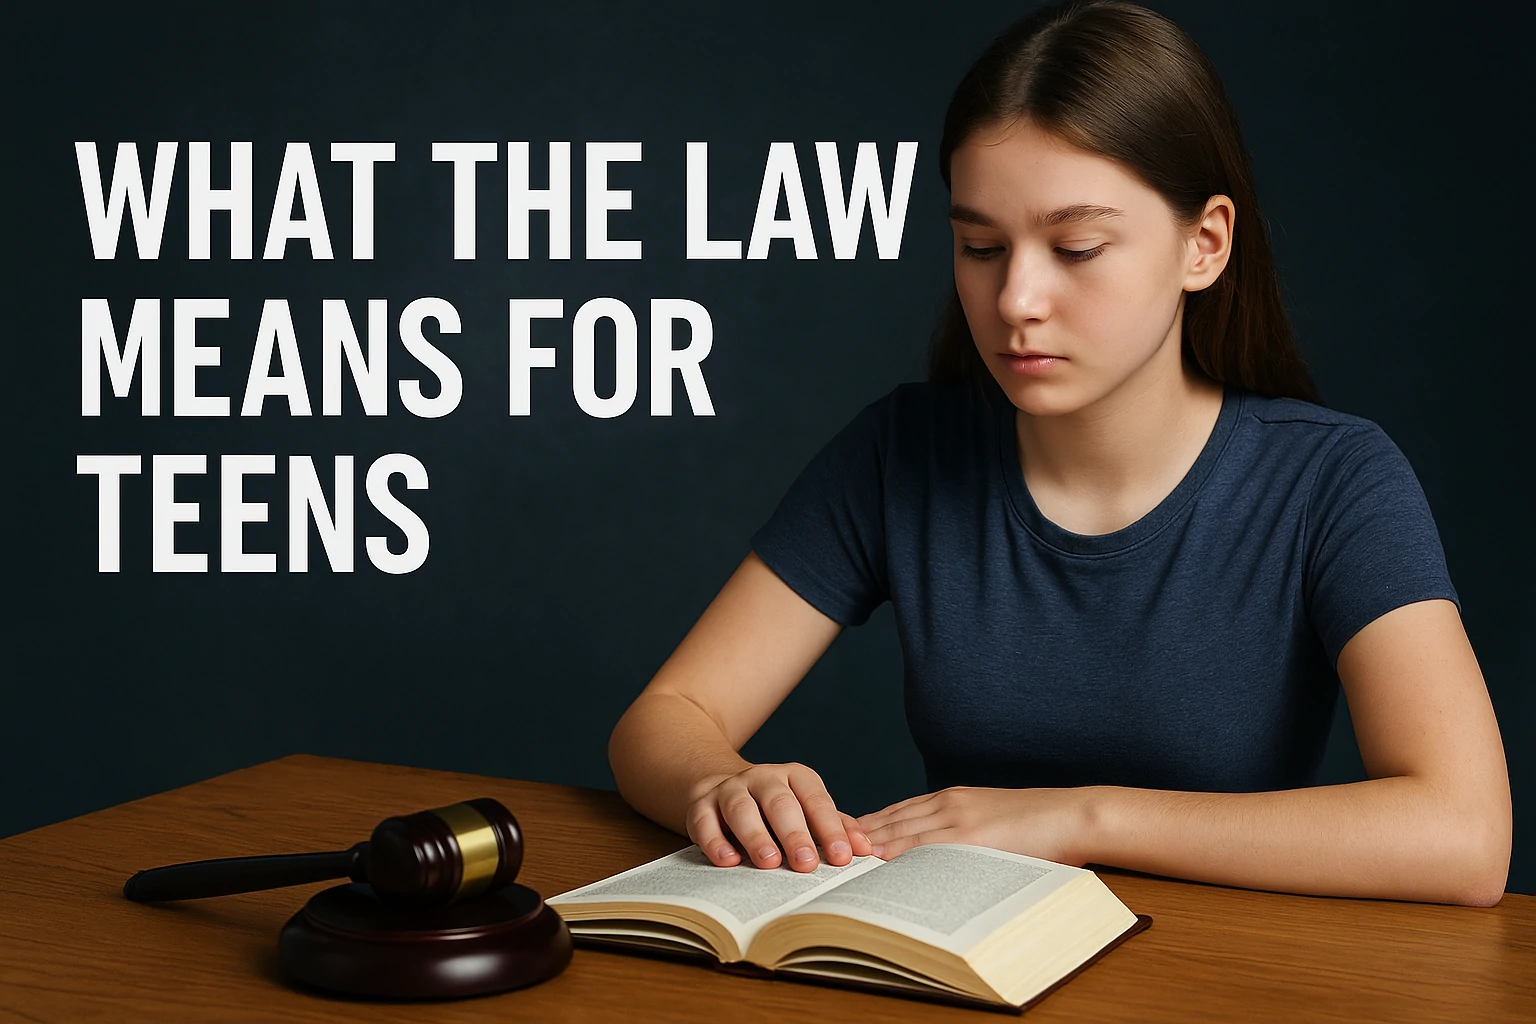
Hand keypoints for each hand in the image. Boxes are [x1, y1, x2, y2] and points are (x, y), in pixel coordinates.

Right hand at [685, 762, 875, 870]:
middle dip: (795, 834)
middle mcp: (762, 778)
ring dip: (755, 836)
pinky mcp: (700, 805)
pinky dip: (715, 841)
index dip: (830, 827)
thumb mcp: (808, 810)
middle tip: (807, 864)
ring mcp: (729, 789)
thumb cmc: (777, 808)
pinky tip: (728, 861)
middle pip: (779, 802)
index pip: (816, 800)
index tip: (844, 856)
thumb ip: (836, 828)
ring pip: (741, 808)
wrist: (724, 787)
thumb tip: (869, 851)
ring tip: (769, 863)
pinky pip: (704, 821)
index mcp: (795, 777)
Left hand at [855, 786, 1090, 864]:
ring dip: (869, 845)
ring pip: (901, 831)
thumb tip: (934, 855)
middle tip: (825, 847)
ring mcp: (959, 818)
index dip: (866, 824)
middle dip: (856, 834)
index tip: (840, 837)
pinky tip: (878, 862)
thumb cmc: (1037, 826)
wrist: (1073, 815)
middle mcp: (949, 803)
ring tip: (839, 858)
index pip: (897, 812)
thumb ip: (962, 832)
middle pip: (890, 820)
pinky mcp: (972, 835)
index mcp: (953, 799)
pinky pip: (927, 846)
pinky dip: (898, 853)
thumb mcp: (991, 821)